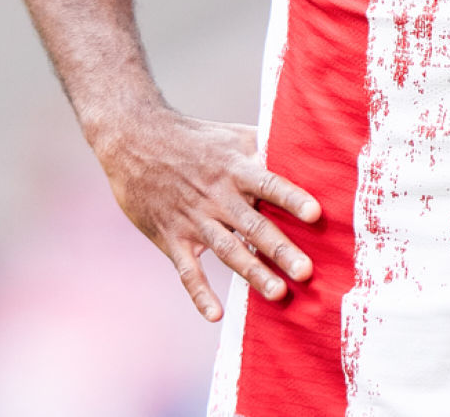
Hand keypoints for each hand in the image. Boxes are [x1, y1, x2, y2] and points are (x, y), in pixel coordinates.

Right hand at [94, 109, 321, 321]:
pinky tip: (215, 315)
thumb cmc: (192, 138)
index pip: (268, 184)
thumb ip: (265, 145)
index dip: (291, 198)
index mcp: (234, 169)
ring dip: (252, 272)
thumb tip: (305, 147)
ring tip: (278, 294)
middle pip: (252, 225)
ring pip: (226, 250)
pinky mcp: (172, 236)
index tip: (315, 213)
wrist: (134, 140)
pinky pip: (187, 269)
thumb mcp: (230, 135)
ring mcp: (193, 219)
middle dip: (279, 248)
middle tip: (306, 271)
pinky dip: (199, 293)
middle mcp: (217, 196)